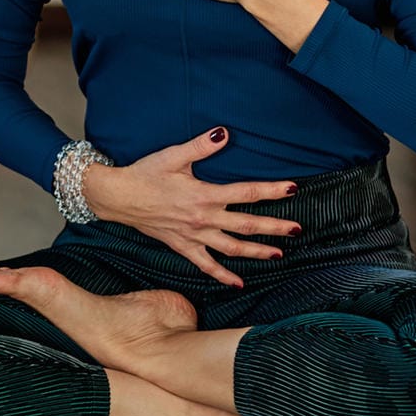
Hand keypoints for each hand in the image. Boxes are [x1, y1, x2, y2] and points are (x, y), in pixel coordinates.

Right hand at [84, 128, 301, 288]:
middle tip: (298, 229)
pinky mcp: (183, 246)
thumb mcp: (173, 155)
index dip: (271, 190)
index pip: (246, 192)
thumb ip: (201, 146)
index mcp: (204, 194)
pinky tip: (238, 283)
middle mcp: (202, 218)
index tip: (292, 188)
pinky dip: (223, 275)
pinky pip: (206, 265)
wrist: (118, 197)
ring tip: (279, 254)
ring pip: (232, 248)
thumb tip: (225, 132)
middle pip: (246, 225)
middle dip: (275, 227)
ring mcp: (194, 236)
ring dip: (257, 252)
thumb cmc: (145, 174)